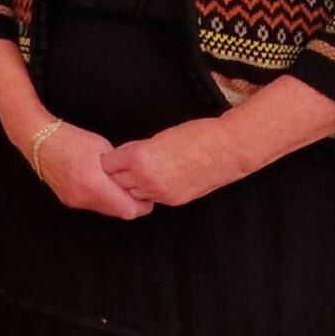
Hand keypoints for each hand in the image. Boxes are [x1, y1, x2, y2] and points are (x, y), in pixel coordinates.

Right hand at [31, 121, 149, 218]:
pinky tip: (102, 184)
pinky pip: (92, 205)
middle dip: (130, 204)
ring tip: (119, 185)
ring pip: (105, 210)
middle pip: (117, 212)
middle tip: (138, 190)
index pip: (127, 209)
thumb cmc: (71, 139)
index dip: (142, 206)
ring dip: (115, 201)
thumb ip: (118, 168)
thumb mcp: (102, 148)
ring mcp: (74, 200)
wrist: (39, 140)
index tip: (148, 197)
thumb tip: (133, 179)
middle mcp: (83, 197)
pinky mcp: (68, 199)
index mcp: (94, 183)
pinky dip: (102, 198)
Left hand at [101, 118, 240, 209]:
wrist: (228, 149)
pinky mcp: (173, 200)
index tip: (111, 158)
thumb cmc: (196, 135)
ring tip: (139, 174)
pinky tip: (155, 181)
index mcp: (138, 157)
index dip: (108, 160)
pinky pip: (151, 198)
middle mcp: (145, 178)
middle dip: (116, 175)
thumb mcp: (158, 137)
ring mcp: (159, 192)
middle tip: (121, 168)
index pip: (106, 164)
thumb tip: (122, 157)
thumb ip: (137, 150)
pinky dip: (149, 191)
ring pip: (132, 193)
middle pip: (115, 182)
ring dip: (132, 186)